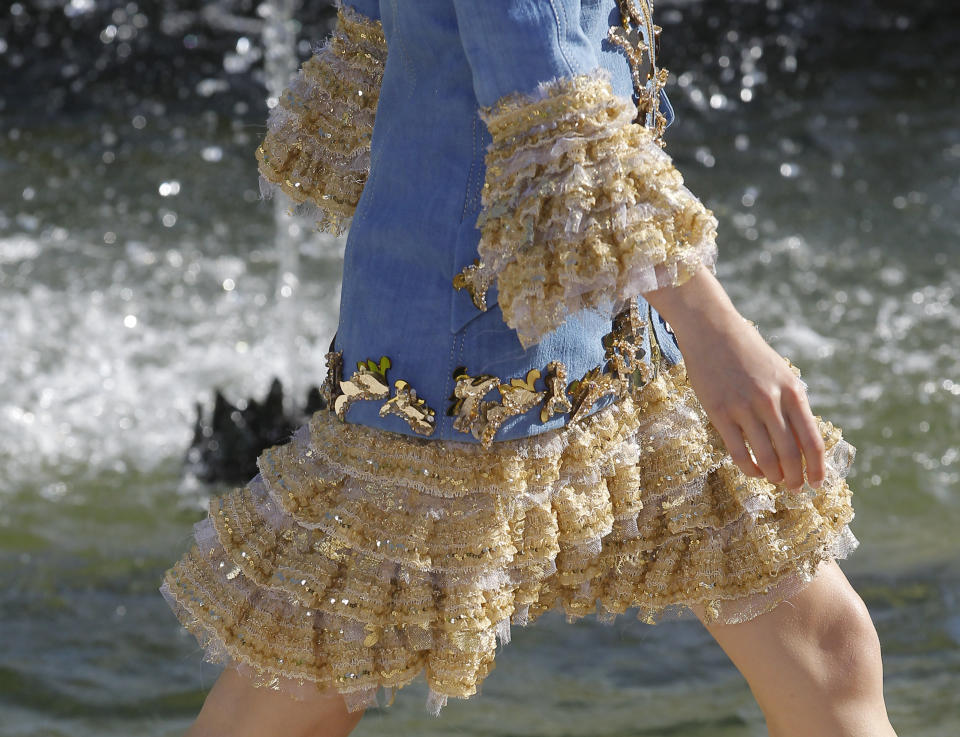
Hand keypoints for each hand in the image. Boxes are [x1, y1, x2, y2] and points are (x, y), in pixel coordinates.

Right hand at [645, 267, 826, 490]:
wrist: (712, 330)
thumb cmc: (747, 351)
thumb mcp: (779, 372)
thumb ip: (791, 402)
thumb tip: (802, 440)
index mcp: (791, 391)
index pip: (812, 440)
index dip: (818, 468)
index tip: (818, 483)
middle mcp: (770, 401)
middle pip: (790, 454)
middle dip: (796, 478)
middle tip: (796, 488)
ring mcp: (744, 408)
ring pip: (766, 457)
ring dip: (774, 477)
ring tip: (776, 482)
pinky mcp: (719, 413)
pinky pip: (738, 452)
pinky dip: (750, 469)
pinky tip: (754, 472)